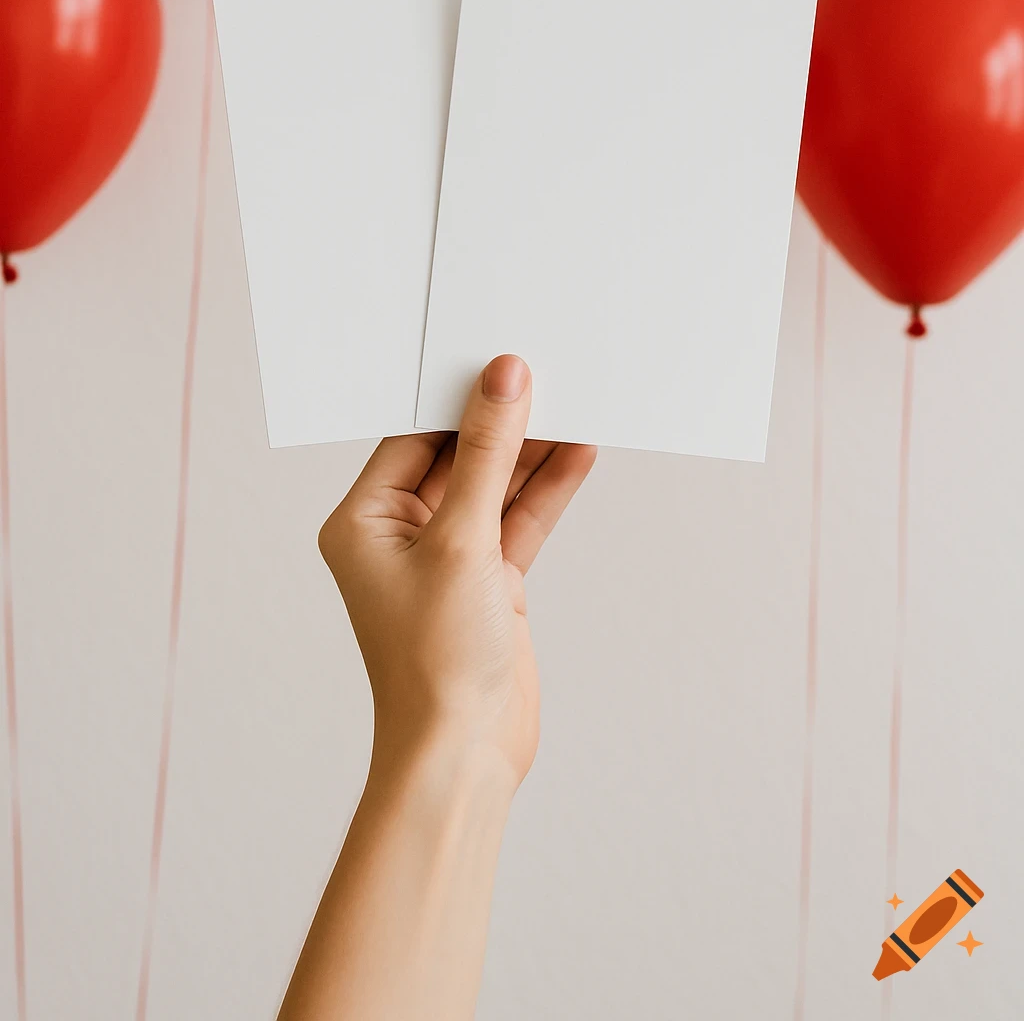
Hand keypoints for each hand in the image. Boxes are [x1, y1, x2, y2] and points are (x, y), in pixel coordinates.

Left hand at [318, 355, 595, 789]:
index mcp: (363, 519)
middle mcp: (399, 533)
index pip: (413, 436)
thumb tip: (502, 382)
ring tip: (576, 400)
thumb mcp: (462, 540)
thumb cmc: (436, 660)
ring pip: (495, 486)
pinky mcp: (488, 581)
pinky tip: (578, 453)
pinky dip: (546, 490)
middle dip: (502, 421)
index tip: (499, 357)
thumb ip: (488, 456)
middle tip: (546, 371)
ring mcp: (447, 557)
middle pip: (458, 456)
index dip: (457, 396)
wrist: (465, 753)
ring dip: (532, 452)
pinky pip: (518, 520)